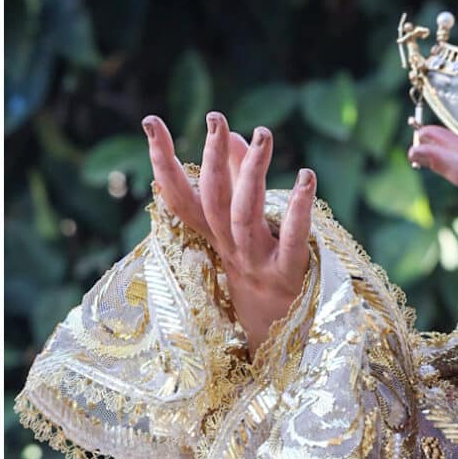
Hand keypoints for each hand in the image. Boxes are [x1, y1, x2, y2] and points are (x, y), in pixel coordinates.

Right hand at [142, 112, 315, 357]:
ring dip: (252, 172)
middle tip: (214, 117)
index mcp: (213, 236)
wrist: (279, 341)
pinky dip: (300, 208)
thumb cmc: (261, 274)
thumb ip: (240, 179)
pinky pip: (292, 239)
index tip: (150, 120)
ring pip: (245, 214)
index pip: (180, 195)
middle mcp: (228, 248)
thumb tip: (234, 134)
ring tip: (263, 133)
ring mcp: (256, 263)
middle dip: (212, 157)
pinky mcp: (289, 275)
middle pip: (213, 199)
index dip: (163, 160)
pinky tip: (307, 176)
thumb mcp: (243, 228)